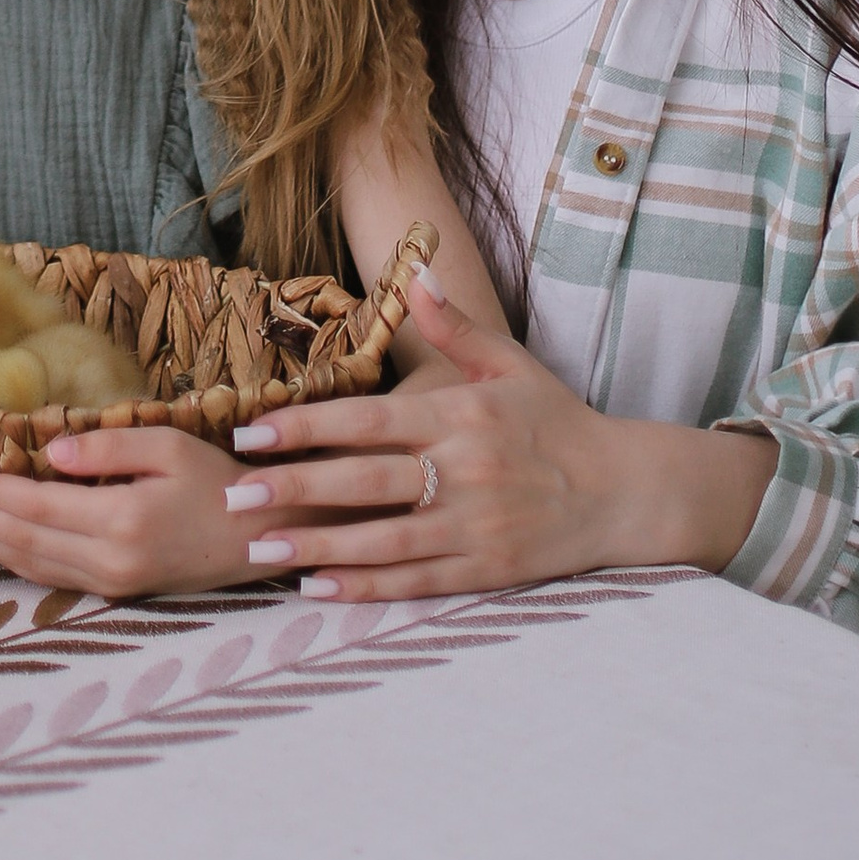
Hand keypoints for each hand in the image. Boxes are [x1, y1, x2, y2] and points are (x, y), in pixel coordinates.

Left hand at [0, 427, 290, 597]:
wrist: (259, 539)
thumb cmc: (218, 481)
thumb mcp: (169, 446)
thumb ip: (108, 447)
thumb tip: (53, 453)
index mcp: (121, 522)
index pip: (35, 507)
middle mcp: (109, 561)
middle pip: (21, 541)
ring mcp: (111, 582)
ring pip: (28, 564)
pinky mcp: (115, 590)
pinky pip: (49, 575)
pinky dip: (11, 557)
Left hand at [213, 271, 775, 598]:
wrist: (624, 492)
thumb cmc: (556, 422)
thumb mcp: (510, 365)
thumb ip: (455, 325)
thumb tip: (415, 271)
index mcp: (461, 416)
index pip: (369, 421)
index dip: (308, 428)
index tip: (253, 432)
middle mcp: (465, 472)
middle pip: (366, 483)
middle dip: (295, 489)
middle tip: (234, 496)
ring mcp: (476, 527)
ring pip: (383, 540)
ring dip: (317, 547)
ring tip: (258, 549)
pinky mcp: (487, 571)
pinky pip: (416, 582)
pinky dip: (365, 588)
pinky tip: (316, 588)